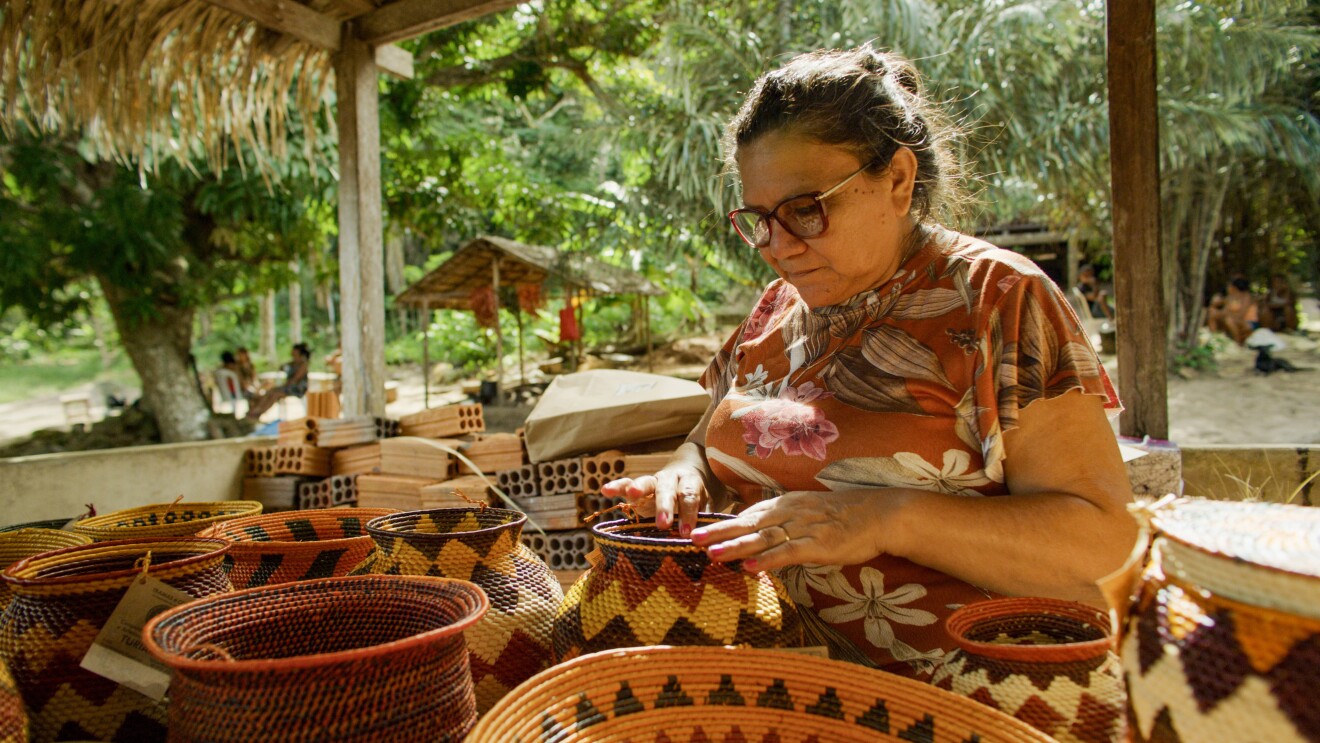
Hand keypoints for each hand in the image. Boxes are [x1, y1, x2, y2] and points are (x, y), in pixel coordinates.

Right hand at [600, 463, 708, 537]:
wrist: (687, 478)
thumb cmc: (699, 500)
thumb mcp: (707, 506)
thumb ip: (705, 520)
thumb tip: (707, 541)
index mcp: (690, 482)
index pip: (689, 496)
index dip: (688, 513)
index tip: (687, 532)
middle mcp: (671, 478)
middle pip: (667, 489)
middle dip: (664, 506)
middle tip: (663, 523)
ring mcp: (653, 481)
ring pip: (646, 482)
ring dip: (639, 489)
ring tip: (632, 494)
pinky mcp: (638, 487)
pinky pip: (626, 484)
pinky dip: (616, 487)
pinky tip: (605, 490)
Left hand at [689, 490, 894, 571]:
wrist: (880, 514)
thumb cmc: (845, 515)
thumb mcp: (810, 511)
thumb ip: (785, 522)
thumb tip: (762, 535)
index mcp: (787, 504)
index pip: (749, 514)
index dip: (724, 524)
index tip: (700, 531)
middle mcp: (791, 513)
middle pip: (749, 524)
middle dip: (720, 532)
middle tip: (694, 541)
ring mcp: (805, 528)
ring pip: (764, 537)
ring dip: (737, 547)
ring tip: (714, 555)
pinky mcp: (820, 544)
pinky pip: (790, 552)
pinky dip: (769, 560)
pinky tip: (751, 567)